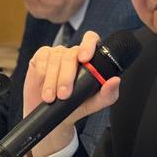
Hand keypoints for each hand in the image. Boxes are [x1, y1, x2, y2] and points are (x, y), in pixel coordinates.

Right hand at [22, 30, 120, 156]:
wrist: (52, 117)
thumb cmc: (75, 106)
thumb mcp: (93, 104)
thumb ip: (107, 95)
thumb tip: (115, 81)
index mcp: (89, 59)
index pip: (91, 39)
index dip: (88, 45)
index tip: (84, 59)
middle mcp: (73, 53)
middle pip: (70, 54)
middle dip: (66, 76)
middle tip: (63, 95)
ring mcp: (56, 53)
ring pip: (55, 59)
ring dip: (52, 81)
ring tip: (51, 98)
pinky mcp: (41, 57)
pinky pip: (41, 60)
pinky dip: (41, 75)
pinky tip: (42, 87)